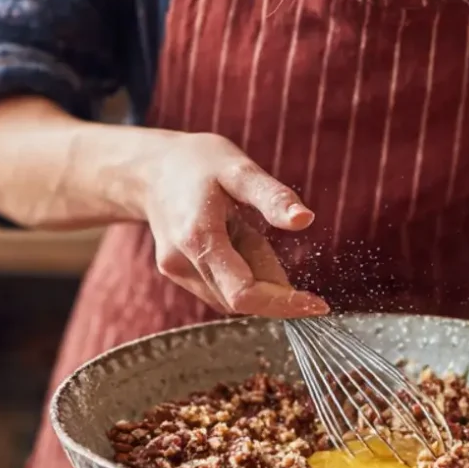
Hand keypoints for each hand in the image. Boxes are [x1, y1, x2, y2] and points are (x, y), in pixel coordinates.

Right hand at [129, 130, 328, 317]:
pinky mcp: (179, 274)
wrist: (150, 168)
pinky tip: (232, 239)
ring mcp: (178, 272)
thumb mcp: (239, 168)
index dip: (283, 305)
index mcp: (199, 238)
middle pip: (242, 299)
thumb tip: (305, 220)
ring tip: (241, 229)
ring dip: (256, 275)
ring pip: (233, 296)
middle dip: (271, 283)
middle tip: (265, 241)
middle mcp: (183, 263)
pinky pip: (222, 289)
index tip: (318, 305)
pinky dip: (241, 273)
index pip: (244, 294)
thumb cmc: (197, 162)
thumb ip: (272, 196)